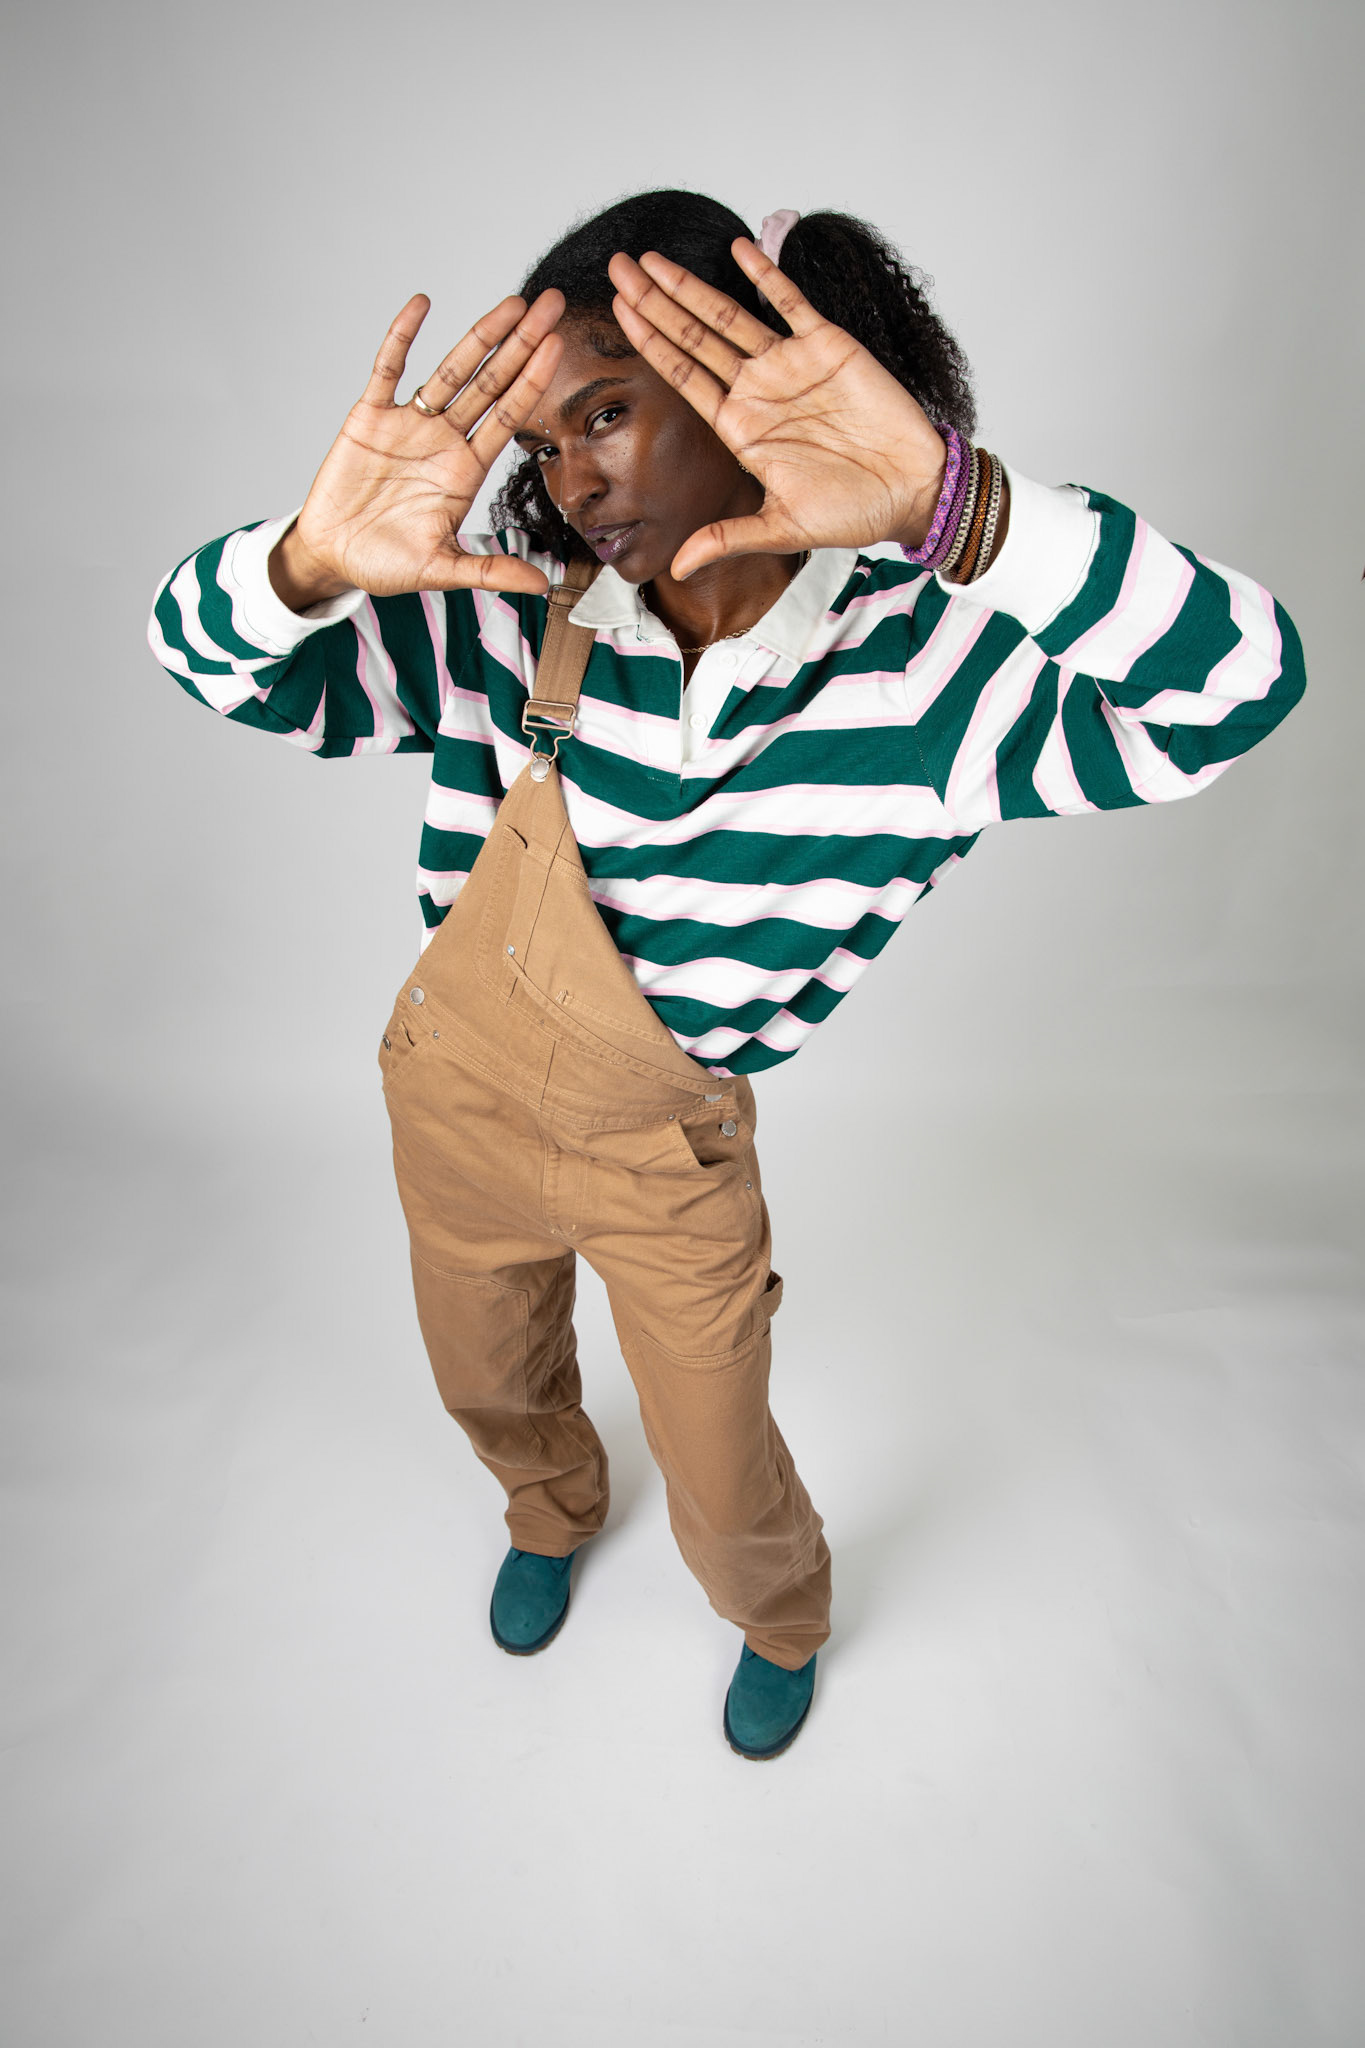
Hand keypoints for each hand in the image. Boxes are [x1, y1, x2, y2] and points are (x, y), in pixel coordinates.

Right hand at [271, 290, 564, 608]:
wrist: (333, 556)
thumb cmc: (386, 563)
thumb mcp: (441, 570)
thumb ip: (488, 570)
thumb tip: (542, 585)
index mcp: (466, 471)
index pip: (509, 416)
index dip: (533, 381)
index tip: (559, 347)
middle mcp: (444, 440)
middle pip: (491, 382)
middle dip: (521, 344)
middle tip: (552, 303)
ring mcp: (409, 424)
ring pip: (451, 370)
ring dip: (480, 335)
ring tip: (512, 303)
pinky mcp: (369, 417)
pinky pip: (388, 369)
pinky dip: (402, 337)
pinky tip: (422, 305)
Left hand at [608, 240, 948, 580]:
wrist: (912, 490)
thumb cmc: (852, 512)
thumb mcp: (782, 529)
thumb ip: (726, 538)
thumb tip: (676, 569)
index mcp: (740, 427)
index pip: (683, 376)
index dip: (650, 343)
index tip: (617, 312)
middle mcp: (757, 390)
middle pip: (693, 337)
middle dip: (653, 303)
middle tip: (616, 267)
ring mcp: (789, 365)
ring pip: (729, 316)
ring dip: (691, 286)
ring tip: (653, 257)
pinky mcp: (828, 346)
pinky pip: (791, 303)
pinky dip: (766, 275)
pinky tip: (738, 249)